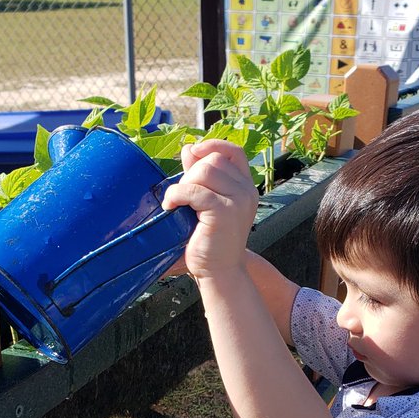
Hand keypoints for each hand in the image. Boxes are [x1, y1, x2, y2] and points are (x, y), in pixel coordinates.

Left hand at [161, 140, 258, 278]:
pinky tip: (171, 208)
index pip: (233, 152)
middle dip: (191, 173)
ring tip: (179, 204)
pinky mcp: (224, 211)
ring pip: (204, 170)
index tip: (193, 151)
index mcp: (245, 188)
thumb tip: (189, 148)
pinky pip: (194, 190)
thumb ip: (200, 176)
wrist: (220, 273)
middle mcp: (246, 191)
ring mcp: (238, 200)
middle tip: (182, 196)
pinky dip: (176, 195)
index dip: (213, 145)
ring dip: (184, 184)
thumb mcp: (206, 203)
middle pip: (213, 160)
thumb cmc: (210, 242)